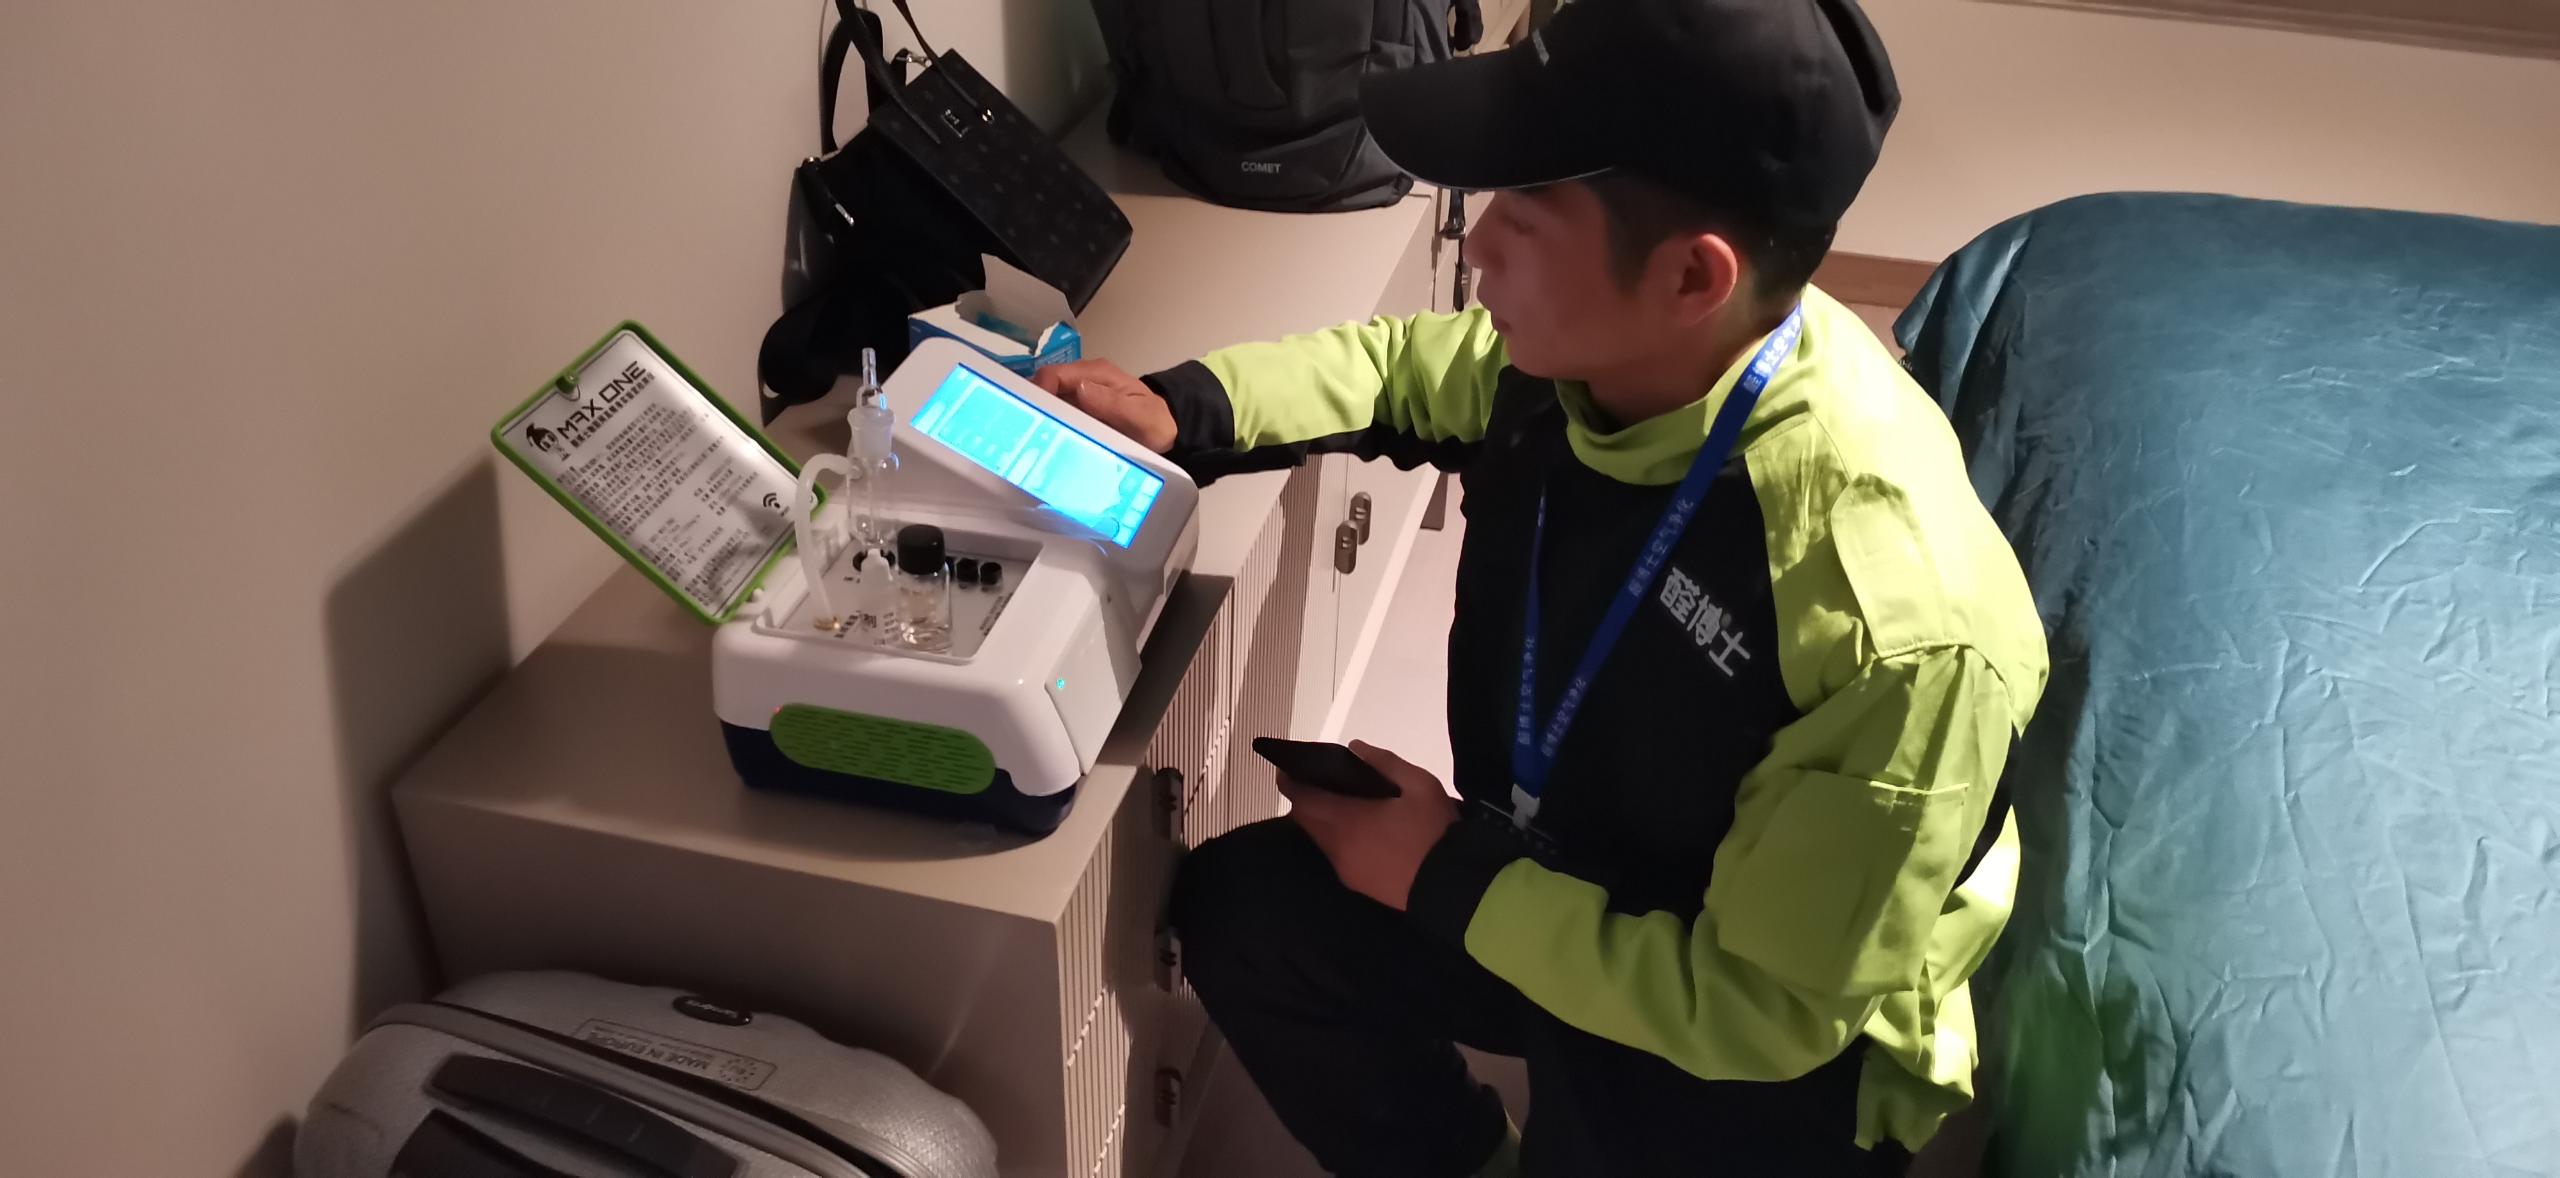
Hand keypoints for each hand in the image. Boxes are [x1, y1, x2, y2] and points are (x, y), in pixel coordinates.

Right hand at [1032, 358, 1177, 453]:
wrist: (1165, 432)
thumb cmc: (1155, 423)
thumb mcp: (1140, 416)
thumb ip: (1112, 403)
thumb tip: (1080, 388)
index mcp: (1097, 374)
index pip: (1055, 374)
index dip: (1038, 392)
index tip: (1032, 417)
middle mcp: (1084, 379)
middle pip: (1046, 386)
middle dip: (1033, 406)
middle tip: (1024, 433)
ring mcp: (1079, 395)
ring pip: (1048, 401)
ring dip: (1038, 416)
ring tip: (1030, 440)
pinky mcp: (1078, 410)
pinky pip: (1057, 414)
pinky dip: (1048, 424)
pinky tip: (1043, 442)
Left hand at [1280, 741, 1459, 911]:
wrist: (1454, 885)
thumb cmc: (1434, 830)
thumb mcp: (1419, 784)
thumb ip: (1384, 762)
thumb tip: (1355, 750)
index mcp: (1347, 820)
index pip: (1303, 799)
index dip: (1291, 782)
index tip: (1288, 768)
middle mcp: (1338, 847)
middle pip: (1307, 821)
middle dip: (1305, 800)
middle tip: (1319, 782)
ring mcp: (1347, 870)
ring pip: (1321, 840)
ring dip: (1322, 820)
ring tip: (1342, 803)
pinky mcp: (1359, 885)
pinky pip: (1337, 855)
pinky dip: (1337, 838)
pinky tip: (1359, 830)